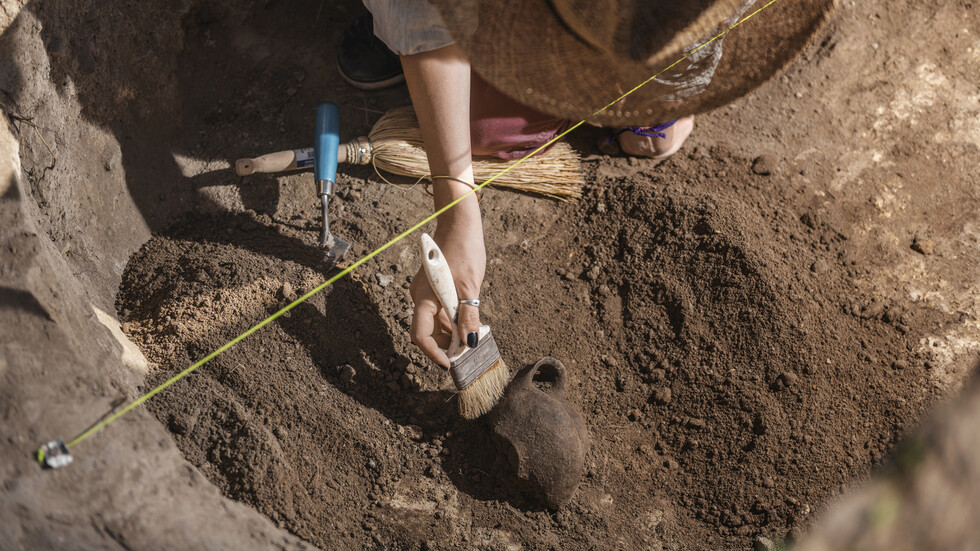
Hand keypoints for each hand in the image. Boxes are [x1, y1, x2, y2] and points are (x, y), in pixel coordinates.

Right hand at [409, 211, 485, 367]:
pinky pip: (439, 310)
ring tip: (471, 339)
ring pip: (434, 322)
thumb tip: (470, 342)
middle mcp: (420, 297)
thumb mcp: (470, 287)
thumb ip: (468, 316)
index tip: (450, 364)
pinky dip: (451, 320)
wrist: (458, 223)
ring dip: (450, 334)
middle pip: (426, 332)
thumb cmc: (463, 250)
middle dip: (444, 346)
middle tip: (466, 353)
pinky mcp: (434, 287)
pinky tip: (467, 323)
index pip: (420, 336)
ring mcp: (426, 292)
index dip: (433, 353)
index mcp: (424, 298)